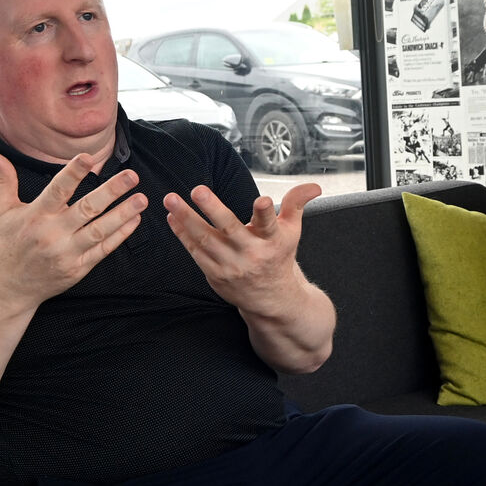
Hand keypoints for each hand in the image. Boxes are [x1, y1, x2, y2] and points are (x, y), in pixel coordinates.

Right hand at [0, 152, 146, 309]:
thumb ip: (3, 181)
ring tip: (142, 199)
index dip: (74, 172)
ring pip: (101, 230)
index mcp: (36, 215)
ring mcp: (68, 252)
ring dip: (123, 214)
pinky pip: (104, 250)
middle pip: (87, 209)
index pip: (58, 189)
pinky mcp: (78, 268)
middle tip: (132, 176)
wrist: (9, 287)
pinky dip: (120, 235)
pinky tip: (135, 220)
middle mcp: (53, 233)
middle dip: (112, 191)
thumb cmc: (6, 244)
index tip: (90, 157)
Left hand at [163, 181, 320, 312]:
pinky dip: (183, 234)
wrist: (271, 300)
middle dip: (213, 209)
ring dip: (186, 218)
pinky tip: (172, 217)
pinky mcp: (215, 274)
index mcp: (272, 241)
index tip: (263, 200)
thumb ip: (297, 204)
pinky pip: (196, 252)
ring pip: (206, 240)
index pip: (270, 224)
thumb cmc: (278, 258)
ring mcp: (231, 266)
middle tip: (198, 190)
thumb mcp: (291, 231)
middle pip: (231, 230)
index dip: (266, 213)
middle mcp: (251, 254)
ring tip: (171, 199)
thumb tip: (315, 186)